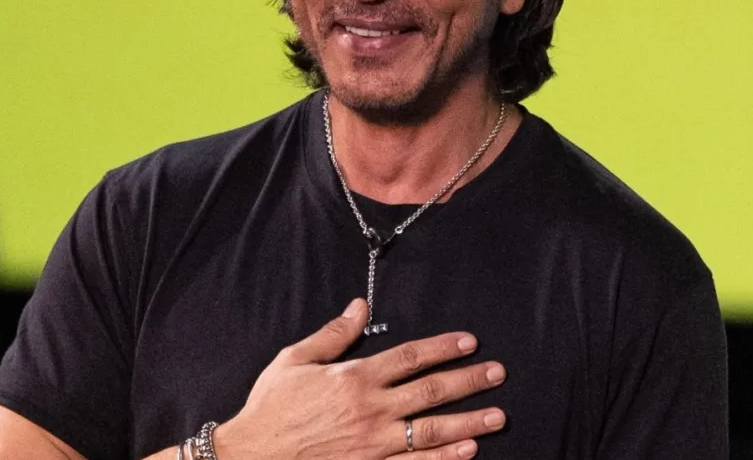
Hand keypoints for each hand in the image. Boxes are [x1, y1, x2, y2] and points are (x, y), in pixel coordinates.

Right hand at [216, 299, 506, 459]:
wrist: (254, 456)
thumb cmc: (271, 408)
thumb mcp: (294, 360)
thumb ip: (333, 335)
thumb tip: (359, 307)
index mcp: (354, 378)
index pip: (410, 357)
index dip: (443, 347)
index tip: (468, 342)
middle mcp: (370, 409)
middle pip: (431, 391)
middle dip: (469, 380)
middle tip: (498, 372)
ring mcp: (374, 444)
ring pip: (431, 429)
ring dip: (469, 421)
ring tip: (498, 415)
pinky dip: (444, 457)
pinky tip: (468, 450)